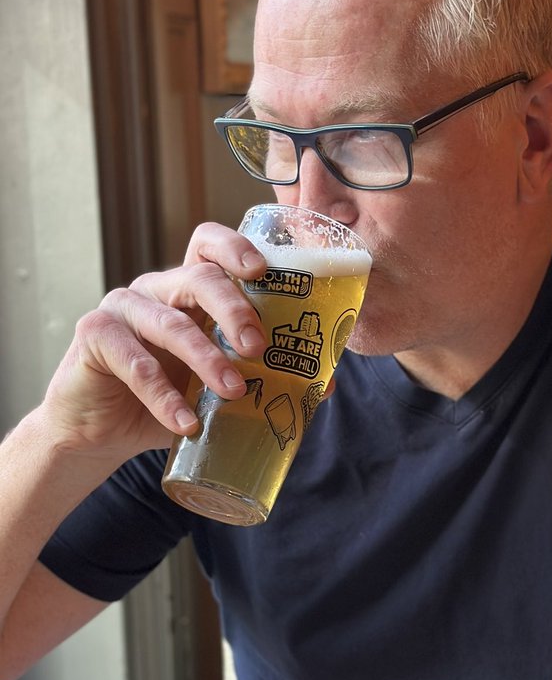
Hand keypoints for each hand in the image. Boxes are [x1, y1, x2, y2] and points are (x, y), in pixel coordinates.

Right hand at [41, 222, 269, 464]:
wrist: (104, 433)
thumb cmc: (169, 399)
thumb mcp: (218, 387)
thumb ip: (263, 378)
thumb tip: (329, 385)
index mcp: (189, 290)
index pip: (209, 246)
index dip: (234, 248)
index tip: (262, 270)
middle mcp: (156, 290)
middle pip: (199, 278)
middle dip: (234, 310)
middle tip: (258, 347)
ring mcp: (123, 308)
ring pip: (171, 324)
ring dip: (206, 360)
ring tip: (233, 393)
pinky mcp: (94, 336)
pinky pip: (135, 363)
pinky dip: (164, 396)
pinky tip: (185, 422)